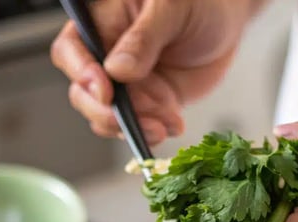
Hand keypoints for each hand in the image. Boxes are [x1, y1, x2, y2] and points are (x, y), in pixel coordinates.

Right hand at [51, 0, 259, 143]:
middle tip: (133, 121)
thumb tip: (117, 70)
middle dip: (107, 114)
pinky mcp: (147, 106)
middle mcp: (107, 58)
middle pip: (84, 94)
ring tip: (167, 120)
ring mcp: (126, 86)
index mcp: (102, 24)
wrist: (226, 24)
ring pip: (109, 119)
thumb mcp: (171, 9)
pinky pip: (138, 128)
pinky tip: (174, 123)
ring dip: (135, 128)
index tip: (106, 92)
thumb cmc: (197, 3)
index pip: (71, 50)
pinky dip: (154, 132)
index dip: (81, 73)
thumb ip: (144, 38)